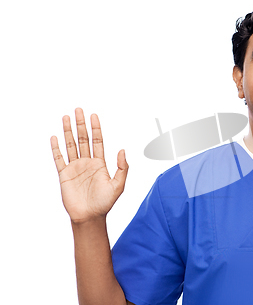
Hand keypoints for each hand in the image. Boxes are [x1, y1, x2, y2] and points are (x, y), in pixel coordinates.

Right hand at [50, 108, 128, 223]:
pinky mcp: (64, 175)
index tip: (94, 115)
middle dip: (81, 124)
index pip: (97, 141)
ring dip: (68, 132)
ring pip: (71, 145)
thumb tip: (122, 150)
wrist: (90, 217)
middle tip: (78, 110)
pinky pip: (59, 159)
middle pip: (83, 139)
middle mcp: (87, 162)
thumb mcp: (119, 185)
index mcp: (100, 163)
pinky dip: (56, 148)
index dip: (96, 128)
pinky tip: (54, 137)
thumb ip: (122, 168)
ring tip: (65, 117)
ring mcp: (75, 168)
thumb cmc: (105, 203)